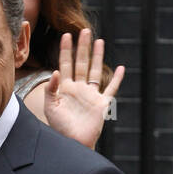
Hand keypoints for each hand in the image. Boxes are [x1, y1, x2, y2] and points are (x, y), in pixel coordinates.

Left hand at [43, 30, 124, 148]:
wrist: (74, 143)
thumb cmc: (60, 128)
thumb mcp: (51, 108)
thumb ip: (51, 89)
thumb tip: (55, 71)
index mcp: (65, 88)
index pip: (65, 64)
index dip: (65, 50)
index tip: (65, 36)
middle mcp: (79, 88)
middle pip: (81, 62)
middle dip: (82, 47)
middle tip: (84, 30)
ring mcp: (91, 95)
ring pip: (95, 70)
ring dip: (97, 56)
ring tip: (99, 41)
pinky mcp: (102, 104)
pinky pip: (111, 89)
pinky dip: (116, 79)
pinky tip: (121, 69)